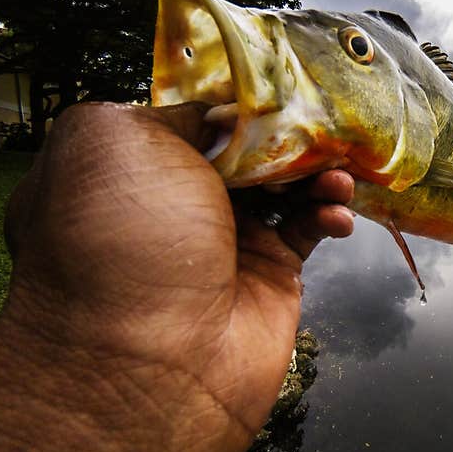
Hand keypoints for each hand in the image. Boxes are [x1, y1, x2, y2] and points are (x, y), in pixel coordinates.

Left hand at [0, 102, 353, 451]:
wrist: (151, 365)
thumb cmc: (121, 240)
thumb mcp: (115, 140)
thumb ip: (170, 112)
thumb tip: (222, 119)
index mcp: (122, 170)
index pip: (186, 119)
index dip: (231, 103)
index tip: (273, 86)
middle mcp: (171, 206)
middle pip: (242, 149)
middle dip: (283, 132)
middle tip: (320, 120)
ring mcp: (222, 242)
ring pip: (283, 184)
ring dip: (314, 169)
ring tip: (336, 169)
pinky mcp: (269, 275)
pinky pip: (308, 228)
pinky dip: (329, 211)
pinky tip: (338, 211)